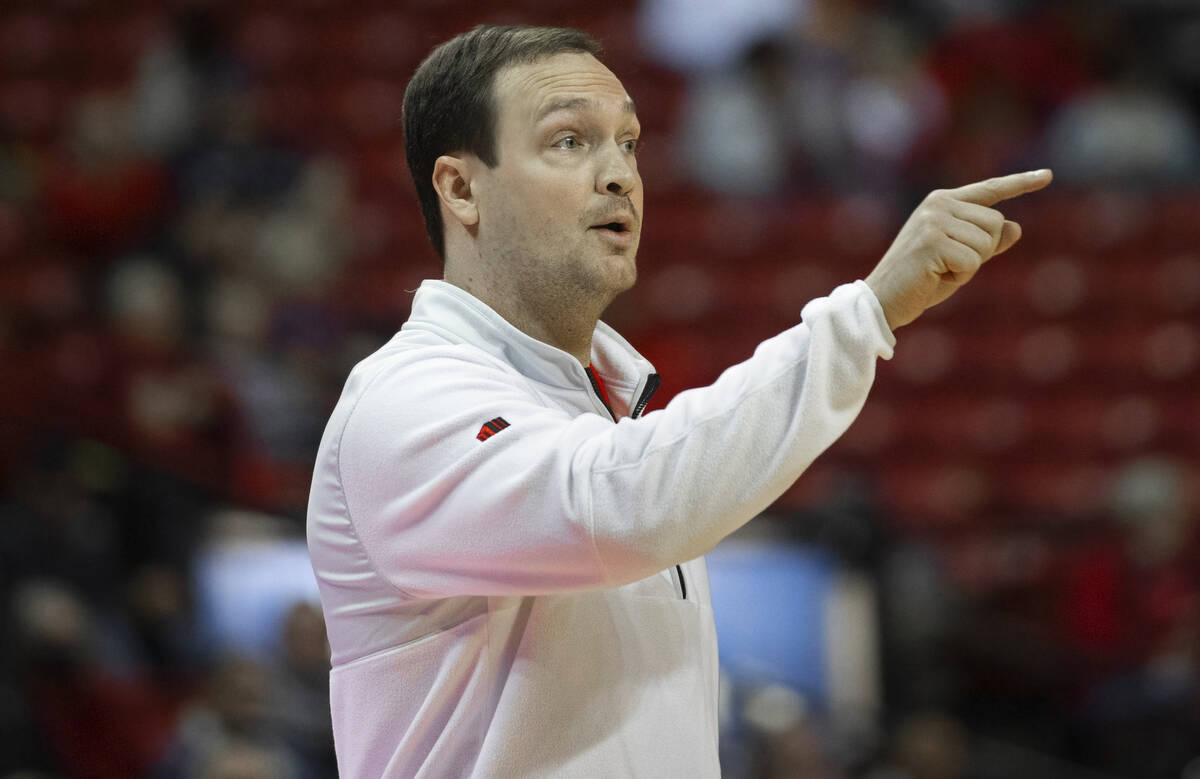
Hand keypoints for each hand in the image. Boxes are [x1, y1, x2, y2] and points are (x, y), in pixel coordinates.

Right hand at [865, 169, 1052, 329]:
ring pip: (986, 243)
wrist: (881, 301)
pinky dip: (959, 277)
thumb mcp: (959, 259)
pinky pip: (972, 262)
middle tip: (947, 266)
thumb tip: (1016, 227)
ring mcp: (934, 221)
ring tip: (938, 272)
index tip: (1048, 176)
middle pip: (995, 223)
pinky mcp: (932, 242)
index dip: (1020, 183)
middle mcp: (938, 204)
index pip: (989, 190)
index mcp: (942, 201)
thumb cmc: (919, 281)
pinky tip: (934, 277)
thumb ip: (985, 243)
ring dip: (969, 267)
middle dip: (981, 252)